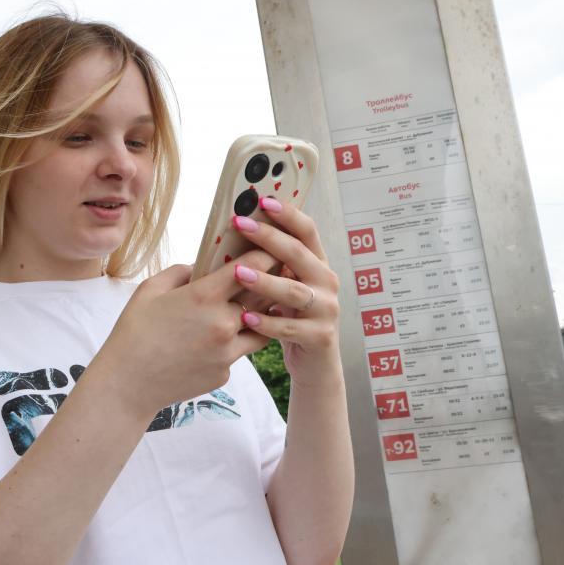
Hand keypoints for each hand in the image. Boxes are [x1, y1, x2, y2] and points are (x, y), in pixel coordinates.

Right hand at [94, 248, 281, 419]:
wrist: (128, 384)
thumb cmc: (133, 332)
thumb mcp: (150, 289)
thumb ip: (180, 272)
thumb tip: (200, 269)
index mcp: (205, 297)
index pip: (251, 267)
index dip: (264, 255)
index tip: (268, 249)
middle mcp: (224, 323)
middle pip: (263, 297)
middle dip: (267, 285)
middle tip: (268, 277)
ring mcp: (228, 352)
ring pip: (261, 328)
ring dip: (257, 317)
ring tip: (248, 311)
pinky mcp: (225, 374)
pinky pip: (237, 353)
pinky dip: (231, 345)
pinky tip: (210, 344)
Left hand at [226, 195, 341, 386]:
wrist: (315, 364)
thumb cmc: (291, 319)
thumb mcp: (284, 287)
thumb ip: (272, 265)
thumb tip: (236, 233)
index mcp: (317, 265)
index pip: (307, 231)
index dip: (288, 214)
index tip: (263, 200)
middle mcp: (326, 282)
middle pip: (299, 254)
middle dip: (269, 237)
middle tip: (241, 224)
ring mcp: (326, 310)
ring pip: (294, 291)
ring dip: (265, 281)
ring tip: (239, 273)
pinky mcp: (320, 337)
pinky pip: (290, 328)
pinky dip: (267, 323)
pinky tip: (246, 318)